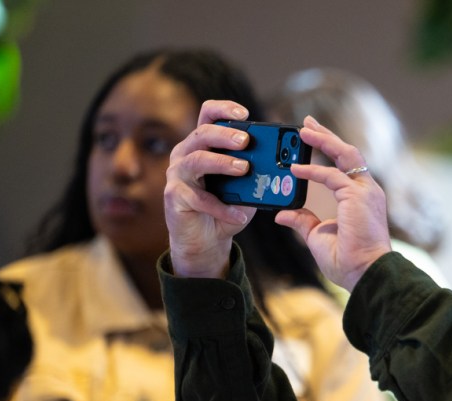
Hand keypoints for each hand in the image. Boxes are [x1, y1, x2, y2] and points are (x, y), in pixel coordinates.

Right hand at [164, 100, 253, 277]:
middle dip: (225, 134)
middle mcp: (185, 154)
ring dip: (221, 163)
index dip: (223, 109)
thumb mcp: (244, 189)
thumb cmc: (224, 208)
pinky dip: (222, 207)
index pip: (208, 115)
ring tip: (243, 168)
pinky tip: (240, 215)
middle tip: (245, 141)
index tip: (244, 114)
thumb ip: (255, 175)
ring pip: (196, 160)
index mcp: (202, 144)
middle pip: (202, 133)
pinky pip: (199, 199)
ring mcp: (176, 174)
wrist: (206, 240)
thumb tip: (277, 168)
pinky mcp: (174, 197)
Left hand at [275, 117, 392, 291]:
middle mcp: (367, 191)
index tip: (311, 139)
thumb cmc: (348, 262)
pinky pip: (332, 176)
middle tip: (306, 123)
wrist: (364, 274)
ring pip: (345, 155)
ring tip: (303, 129)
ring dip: (324, 140)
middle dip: (327, 136)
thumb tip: (282, 214)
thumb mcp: (317, 237)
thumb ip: (303, 221)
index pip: (345, 166)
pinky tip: (295, 169)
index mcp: (361, 199)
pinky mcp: (357, 197)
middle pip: (347, 153)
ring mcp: (365, 192)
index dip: (329, 150)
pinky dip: (313, 171)